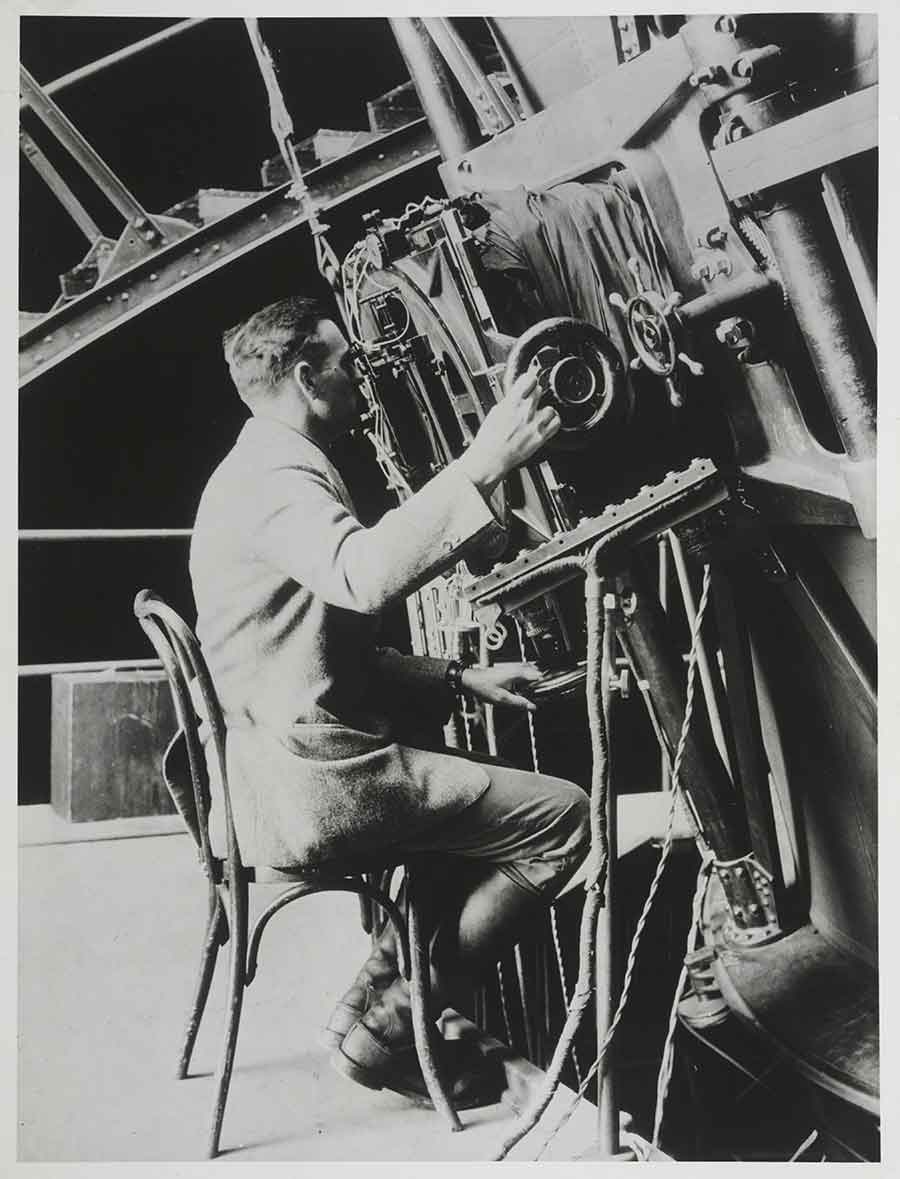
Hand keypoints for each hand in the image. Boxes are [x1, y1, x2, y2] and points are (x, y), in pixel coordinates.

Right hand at [456, 368, 559, 496]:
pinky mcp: (541, 437)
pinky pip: (556, 423)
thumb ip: (509, 402)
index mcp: (512, 403)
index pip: (529, 379)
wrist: (491, 458)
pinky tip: (546, 424)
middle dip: (534, 395)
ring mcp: (535, 424)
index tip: (528, 382)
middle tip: (529, 402)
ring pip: (550, 408)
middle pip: (539, 391)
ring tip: (537, 416)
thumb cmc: (489, 439)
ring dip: (545, 410)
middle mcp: (525, 411)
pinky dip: (553, 422)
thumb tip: (516, 396)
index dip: (529, 379)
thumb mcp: (495, 412)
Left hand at [460, 662, 542, 711]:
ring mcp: (512, 667)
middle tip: (539, 695)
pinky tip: (522, 688)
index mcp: (517, 674)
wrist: (470, 680)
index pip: (538, 676)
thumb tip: (532, 707)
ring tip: (531, 693)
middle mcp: (516, 668)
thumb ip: (519, 703)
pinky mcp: (508, 670)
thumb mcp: (502, 699)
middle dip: (539, 683)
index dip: (544, 685)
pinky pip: (522, 672)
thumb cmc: (483, 686)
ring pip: (529, 672)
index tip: (546, 694)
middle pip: (536, 673)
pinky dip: (525, 679)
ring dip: (532, 681)